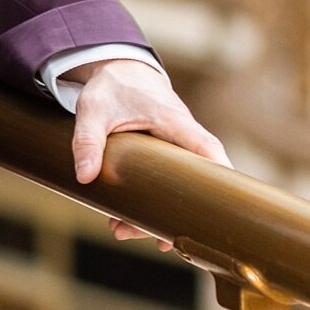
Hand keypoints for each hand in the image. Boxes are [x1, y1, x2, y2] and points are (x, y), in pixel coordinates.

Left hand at [64, 59, 231, 247]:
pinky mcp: (165, 155)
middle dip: (177, 214)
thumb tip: (85, 176)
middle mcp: (183, 137)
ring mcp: (176, 147)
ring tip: (123, 231)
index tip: (224, 207)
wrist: (116, 69)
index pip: (208, 151)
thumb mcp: (94, 109)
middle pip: (195, 181)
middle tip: (154, 241)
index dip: (219, 178)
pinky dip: (152, 203)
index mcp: (175, 121)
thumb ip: (87, 139)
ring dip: (157, 213)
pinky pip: (168, 183)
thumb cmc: (112, 86)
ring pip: (180, 187)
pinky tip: (126, 222)